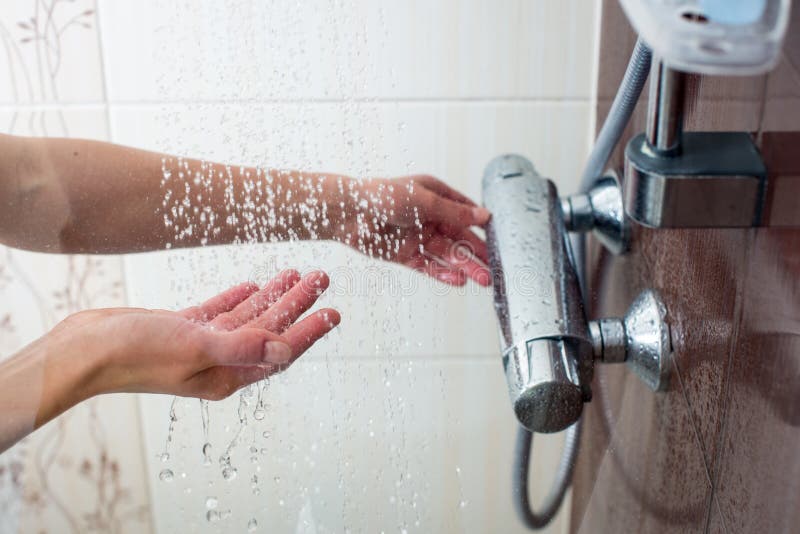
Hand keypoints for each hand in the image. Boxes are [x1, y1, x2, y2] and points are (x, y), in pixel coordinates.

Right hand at [50, 269, 338, 402]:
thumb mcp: (194, 348)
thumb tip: (285, 349)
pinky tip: (255, 284)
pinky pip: (220, 312)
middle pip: (270, 329)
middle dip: (297, 304)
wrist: (84, 351)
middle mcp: (219, 362)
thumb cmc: (134, 354)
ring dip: (273, 296)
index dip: (310, 331)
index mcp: (228, 374)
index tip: (334, 311)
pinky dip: (239, 298)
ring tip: (297, 272)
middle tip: (322, 278)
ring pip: (248, 317)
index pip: (280, 351)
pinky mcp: (182, 329)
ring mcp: (200, 345)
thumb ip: (242, 346)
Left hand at [335, 175, 490, 285]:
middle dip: (477, 255)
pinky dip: (443, 274)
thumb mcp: (424, 201)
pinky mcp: (404, 254)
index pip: (466, 213)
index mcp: (436, 196)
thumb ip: (454, 212)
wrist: (348, 212)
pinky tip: (459, 281)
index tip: (501, 242)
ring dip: (465, 267)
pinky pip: (428, 266)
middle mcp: (429, 217)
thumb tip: (484, 216)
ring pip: (447, 255)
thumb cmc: (383, 195)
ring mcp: (417, 237)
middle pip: (459, 238)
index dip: (482, 227)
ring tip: (483, 281)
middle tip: (495, 271)